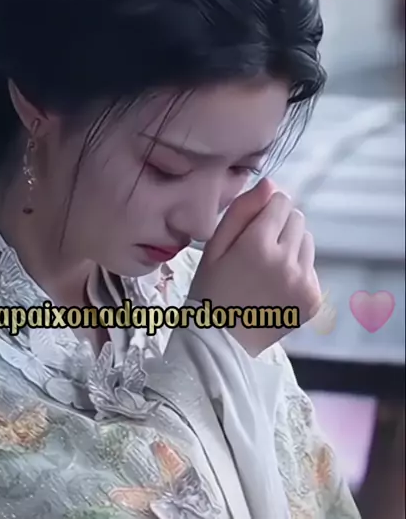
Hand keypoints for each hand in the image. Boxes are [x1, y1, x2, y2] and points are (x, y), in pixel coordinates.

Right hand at [189, 179, 321, 355]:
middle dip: (279, 225)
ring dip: (290, 246)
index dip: (265, 209)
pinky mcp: (312, 298)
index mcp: (259, 245)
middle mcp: (287, 262)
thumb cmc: (211, 289)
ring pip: (307, 240)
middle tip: (256, 250)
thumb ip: (242, 210)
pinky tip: (275, 285)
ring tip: (266, 268)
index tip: (250, 227)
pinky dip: (297, 270)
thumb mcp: (215, 245)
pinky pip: (311, 266)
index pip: (281, 200)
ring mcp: (303, 282)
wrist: (222, 342)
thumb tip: (270, 182)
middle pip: (297, 218)